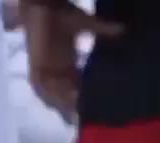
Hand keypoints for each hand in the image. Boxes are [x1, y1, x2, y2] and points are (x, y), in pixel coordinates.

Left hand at [21, 0, 121, 120]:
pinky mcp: (35, 69)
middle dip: (77, 105)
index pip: (79, 85)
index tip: (103, 102)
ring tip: (79, 111)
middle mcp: (55, 71)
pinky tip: (61, 101)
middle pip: (67, 94)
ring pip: (55, 94)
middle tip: (92, 114)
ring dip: (65, 102)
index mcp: (66, 64)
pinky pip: (42, 88)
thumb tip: (124, 30)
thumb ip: (104, 30)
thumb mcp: (86, 24)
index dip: (89, 94)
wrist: (42, 7)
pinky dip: (51, 94)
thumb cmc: (61, 14)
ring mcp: (44, 71)